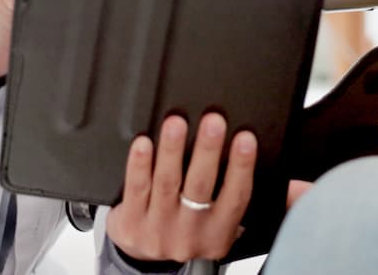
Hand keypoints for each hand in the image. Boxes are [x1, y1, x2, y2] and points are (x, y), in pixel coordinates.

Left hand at [106, 113, 258, 263]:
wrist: (147, 255)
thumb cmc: (188, 227)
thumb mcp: (215, 222)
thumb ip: (228, 193)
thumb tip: (243, 149)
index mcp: (218, 233)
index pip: (235, 197)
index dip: (242, 166)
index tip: (245, 138)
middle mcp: (190, 234)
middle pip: (200, 186)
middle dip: (208, 150)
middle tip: (213, 121)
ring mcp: (158, 230)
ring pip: (167, 183)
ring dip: (172, 150)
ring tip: (176, 123)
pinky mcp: (132, 225)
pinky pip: (136, 189)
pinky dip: (139, 164)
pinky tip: (143, 144)